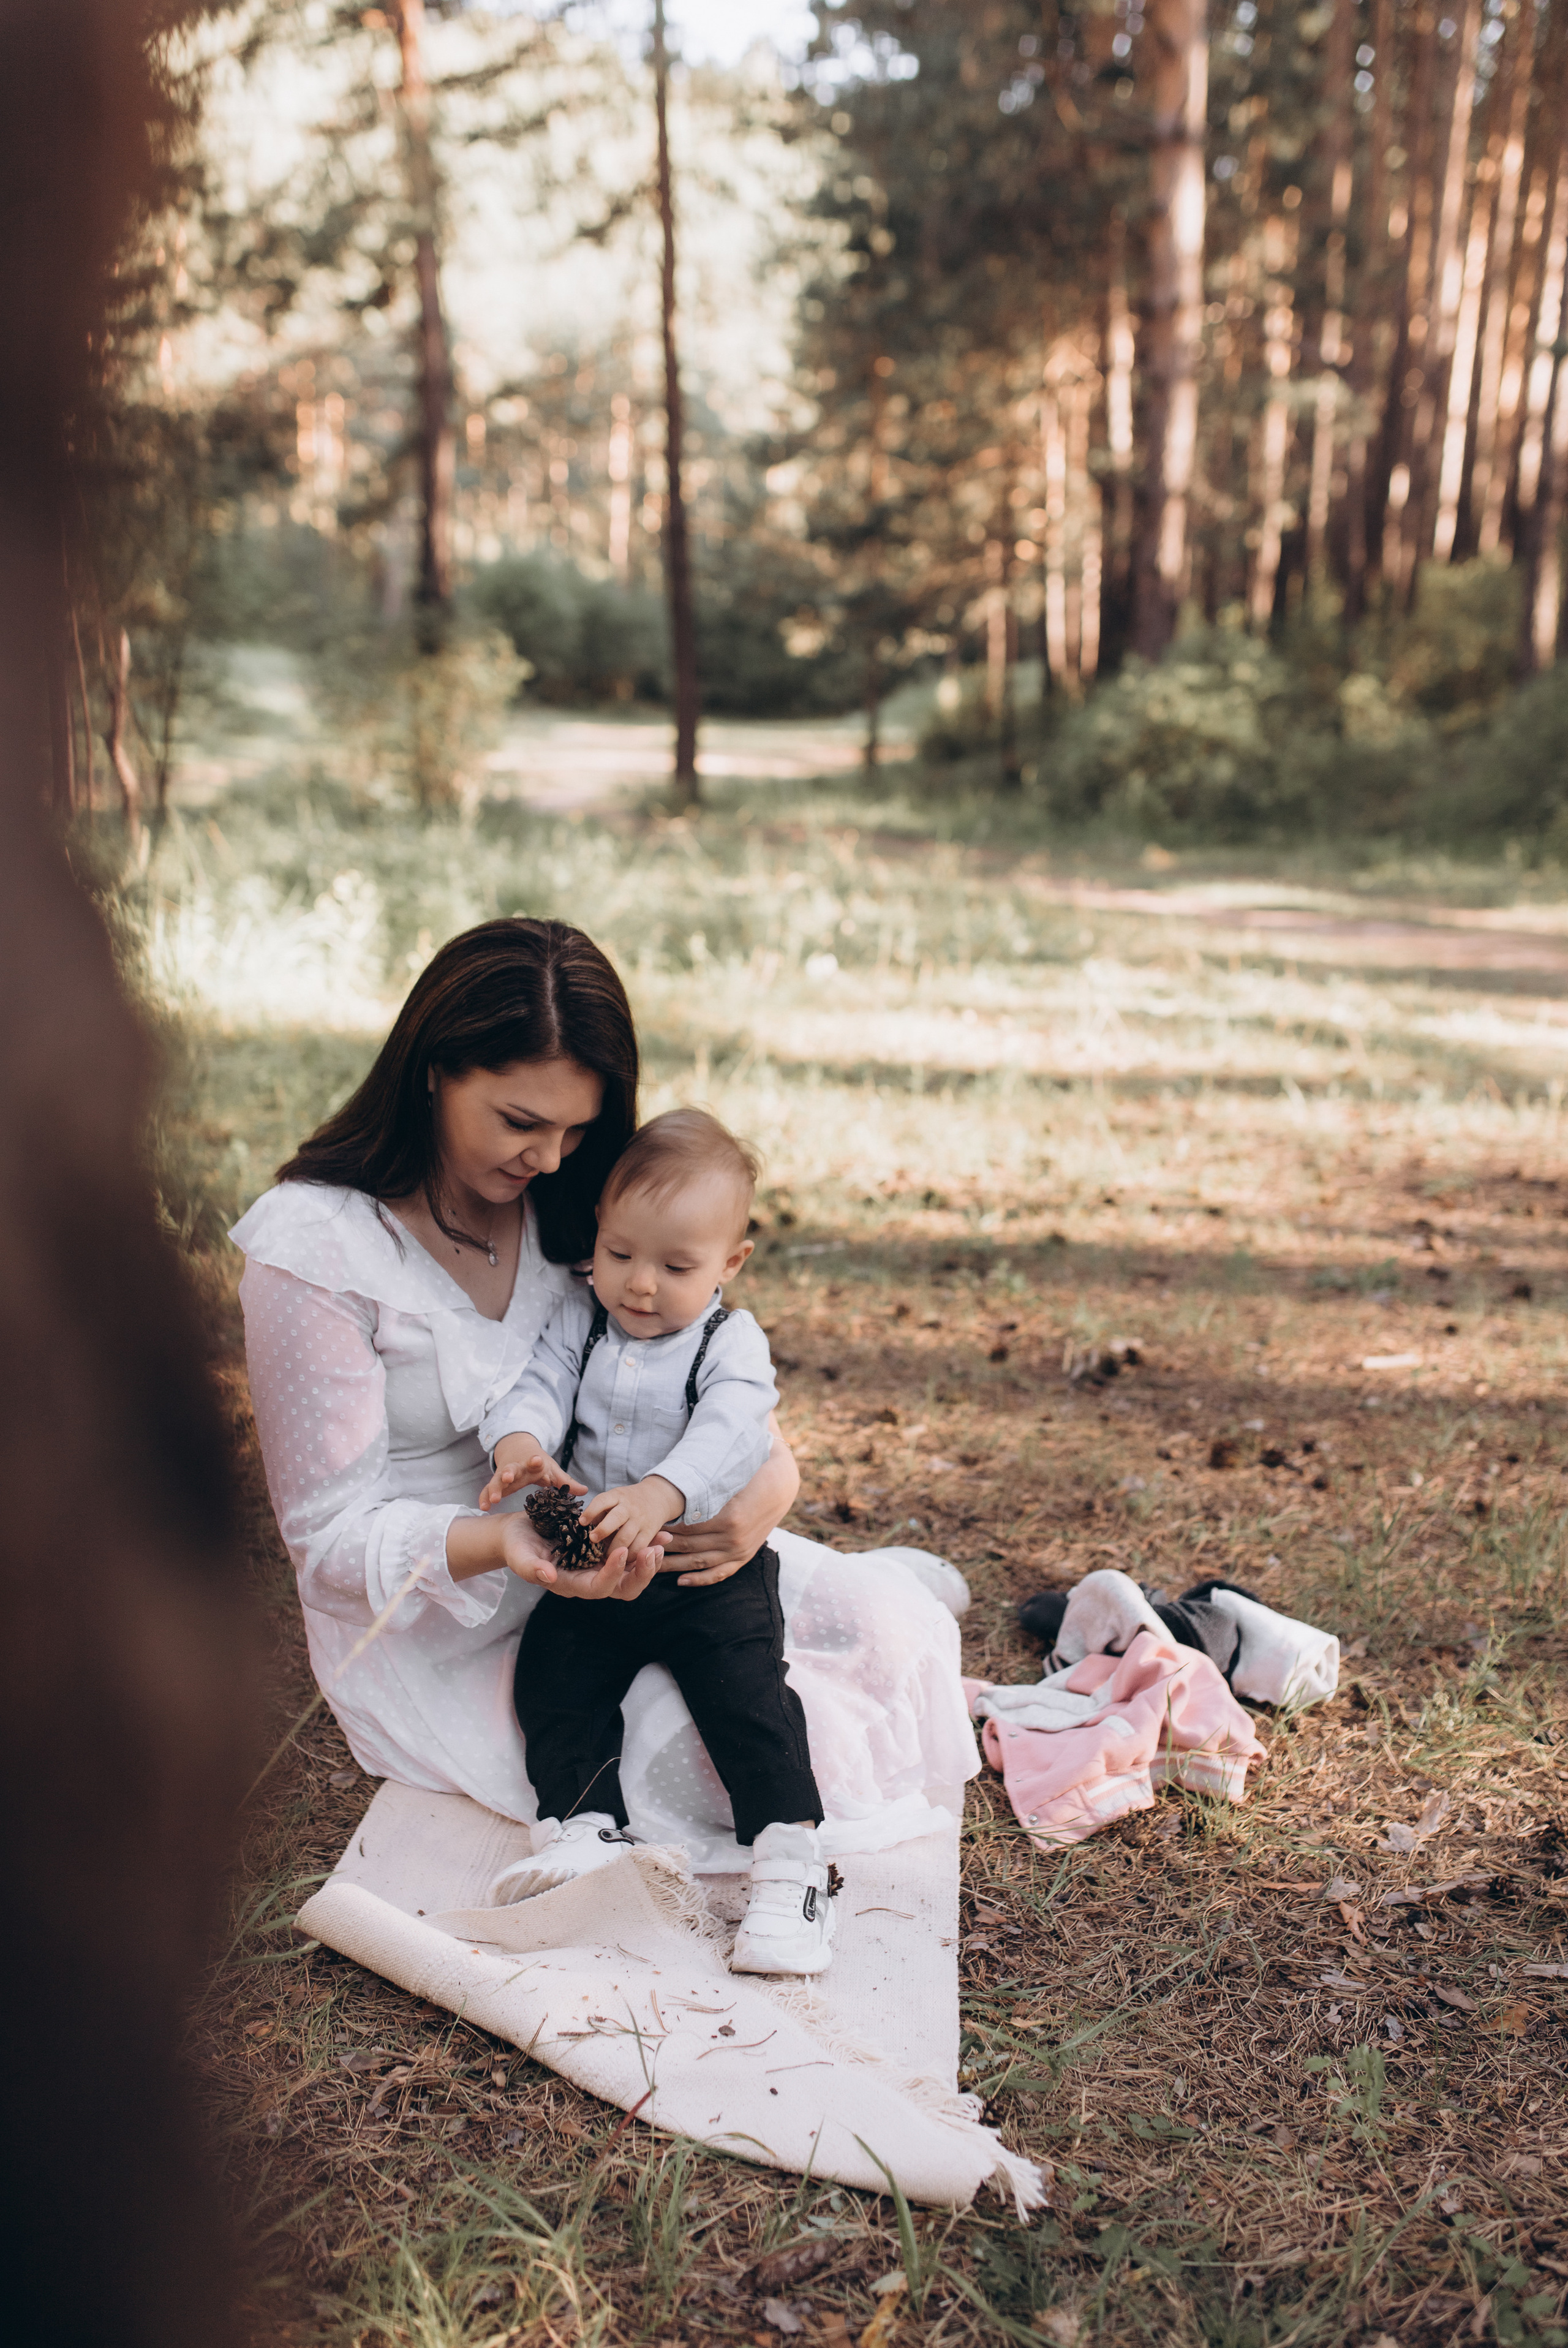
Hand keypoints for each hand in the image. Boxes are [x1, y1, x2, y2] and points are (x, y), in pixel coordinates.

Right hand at [447, 1508, 660, 1599]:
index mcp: (571, 1584)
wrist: (518, 1533)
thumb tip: (549, 1576)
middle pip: (622, 1588)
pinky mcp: (602, 1553)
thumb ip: (532, 1568)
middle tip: (653, 1551)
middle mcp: (589, 1579)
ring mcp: (598, 1567)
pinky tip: (660, 1533)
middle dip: (641, 1573)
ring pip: (631, 1573)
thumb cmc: (516, 1545)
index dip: (613, 1573)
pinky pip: (630, 1554)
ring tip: (663, 1540)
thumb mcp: (519, 1555)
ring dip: (649, 1559)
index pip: (598, 1587)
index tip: (623, 1550)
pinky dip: (645, 1544)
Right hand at [479, 1432, 582, 1513]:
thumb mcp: (552, 1471)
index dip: (535, 1461)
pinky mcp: (496, 1482)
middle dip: (509, 1473)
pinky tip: (483, 1508)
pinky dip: (484, 1497)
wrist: (518, 1450)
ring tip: (494, 1499)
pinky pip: (487, 1490)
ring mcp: (504, 1475)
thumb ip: (566, 1482)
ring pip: (497, 1480)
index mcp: (532, 1464)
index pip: (534, 1461)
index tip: (537, 1459)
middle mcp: (516, 1468)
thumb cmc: (539, 1464)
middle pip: (511, 1469)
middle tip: (507, 1478)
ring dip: (494, 1488)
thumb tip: (585, 1491)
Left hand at [581, 1475, 682, 1564]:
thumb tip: (583, 1526)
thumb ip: (600, 1510)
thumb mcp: (614, 1498)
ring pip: (626, 1536)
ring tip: (603, 1557)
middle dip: (603, 1530)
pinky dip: (628, 1555)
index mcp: (617, 1496)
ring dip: (613, 1548)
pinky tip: (620, 1560)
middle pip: (616, 1518)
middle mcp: (629, 1507)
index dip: (591, 1511)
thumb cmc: (627, 1501)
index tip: (581, 1522)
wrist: (657, 1497)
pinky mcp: (649, 1532)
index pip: (603, 1500)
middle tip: (592, 1539)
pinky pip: (638, 1547)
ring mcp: (640, 1520)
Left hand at [657, 1434, 797, 1586]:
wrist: (779, 1486)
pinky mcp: (744, 1557)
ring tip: (651, 1563)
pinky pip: (719, 1573)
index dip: (665, 1529)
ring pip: (700, 1562)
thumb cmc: (748, 1478)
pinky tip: (680, 1581)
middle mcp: (733, 1537)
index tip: (646, 1529)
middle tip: (640, 1548)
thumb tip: (671, 1501)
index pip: (687, 1528)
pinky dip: (700, 1579)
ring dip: (674, 1564)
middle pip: (689, 1546)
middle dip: (663, 1547)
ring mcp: (739, 1550)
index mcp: (727, 1517)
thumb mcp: (726, 1482)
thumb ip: (702, 1494)